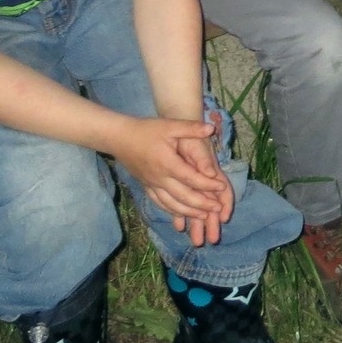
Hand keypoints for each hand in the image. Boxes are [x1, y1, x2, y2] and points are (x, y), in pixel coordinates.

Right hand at [111, 116, 231, 242]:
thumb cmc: (146, 130)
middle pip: (183, 197)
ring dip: (189, 212)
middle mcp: (159, 178)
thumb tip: (210, 128)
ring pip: (171, 204)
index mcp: (167, 163)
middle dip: (202, 205)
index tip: (222, 188)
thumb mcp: (170, 125)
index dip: (207, 185)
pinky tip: (182, 214)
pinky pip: (160, 203)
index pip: (191, 178)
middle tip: (217, 209)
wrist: (119, 138)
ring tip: (204, 216)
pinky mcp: (146, 187)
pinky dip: (172, 210)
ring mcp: (151, 185)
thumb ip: (191, 128)